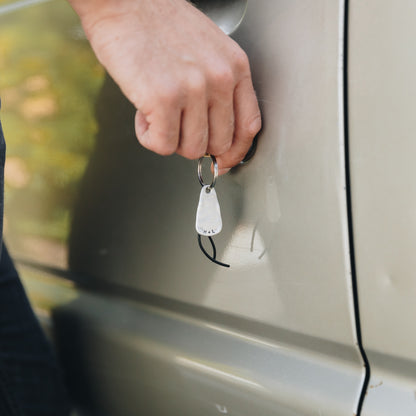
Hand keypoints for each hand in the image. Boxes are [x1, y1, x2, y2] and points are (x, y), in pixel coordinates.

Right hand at [69, 0, 260, 173]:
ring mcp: (193, 88)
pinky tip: (143, 113)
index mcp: (235, 67)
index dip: (235, 152)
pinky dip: (148, 136)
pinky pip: (162, 145)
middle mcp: (220, 78)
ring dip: (170, 138)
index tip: (223, 161)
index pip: (248, 126)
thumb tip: (215, 134)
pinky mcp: (163, 98)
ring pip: (191, 149)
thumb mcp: (207, 51)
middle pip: (218, 145)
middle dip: (193, 142)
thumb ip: (218, 90)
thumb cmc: (159, 26)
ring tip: (157, 111)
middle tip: (175, 123)